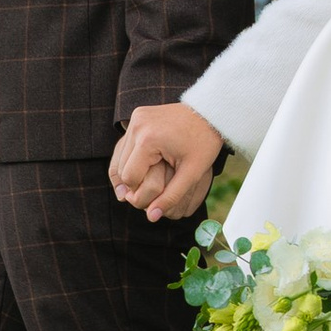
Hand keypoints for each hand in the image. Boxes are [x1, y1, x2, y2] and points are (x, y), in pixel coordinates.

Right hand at [109, 103, 223, 223]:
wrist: (210, 113)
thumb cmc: (204, 143)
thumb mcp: (192, 173)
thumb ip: (171, 196)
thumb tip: (152, 217)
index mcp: (148, 140)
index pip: (130, 178)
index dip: (140, 192)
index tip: (154, 197)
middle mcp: (137, 126)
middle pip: (122, 169)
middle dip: (134, 183)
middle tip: (151, 191)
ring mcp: (135, 118)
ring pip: (120, 157)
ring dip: (131, 171)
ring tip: (149, 179)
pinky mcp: (137, 115)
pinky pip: (125, 144)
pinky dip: (131, 158)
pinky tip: (143, 168)